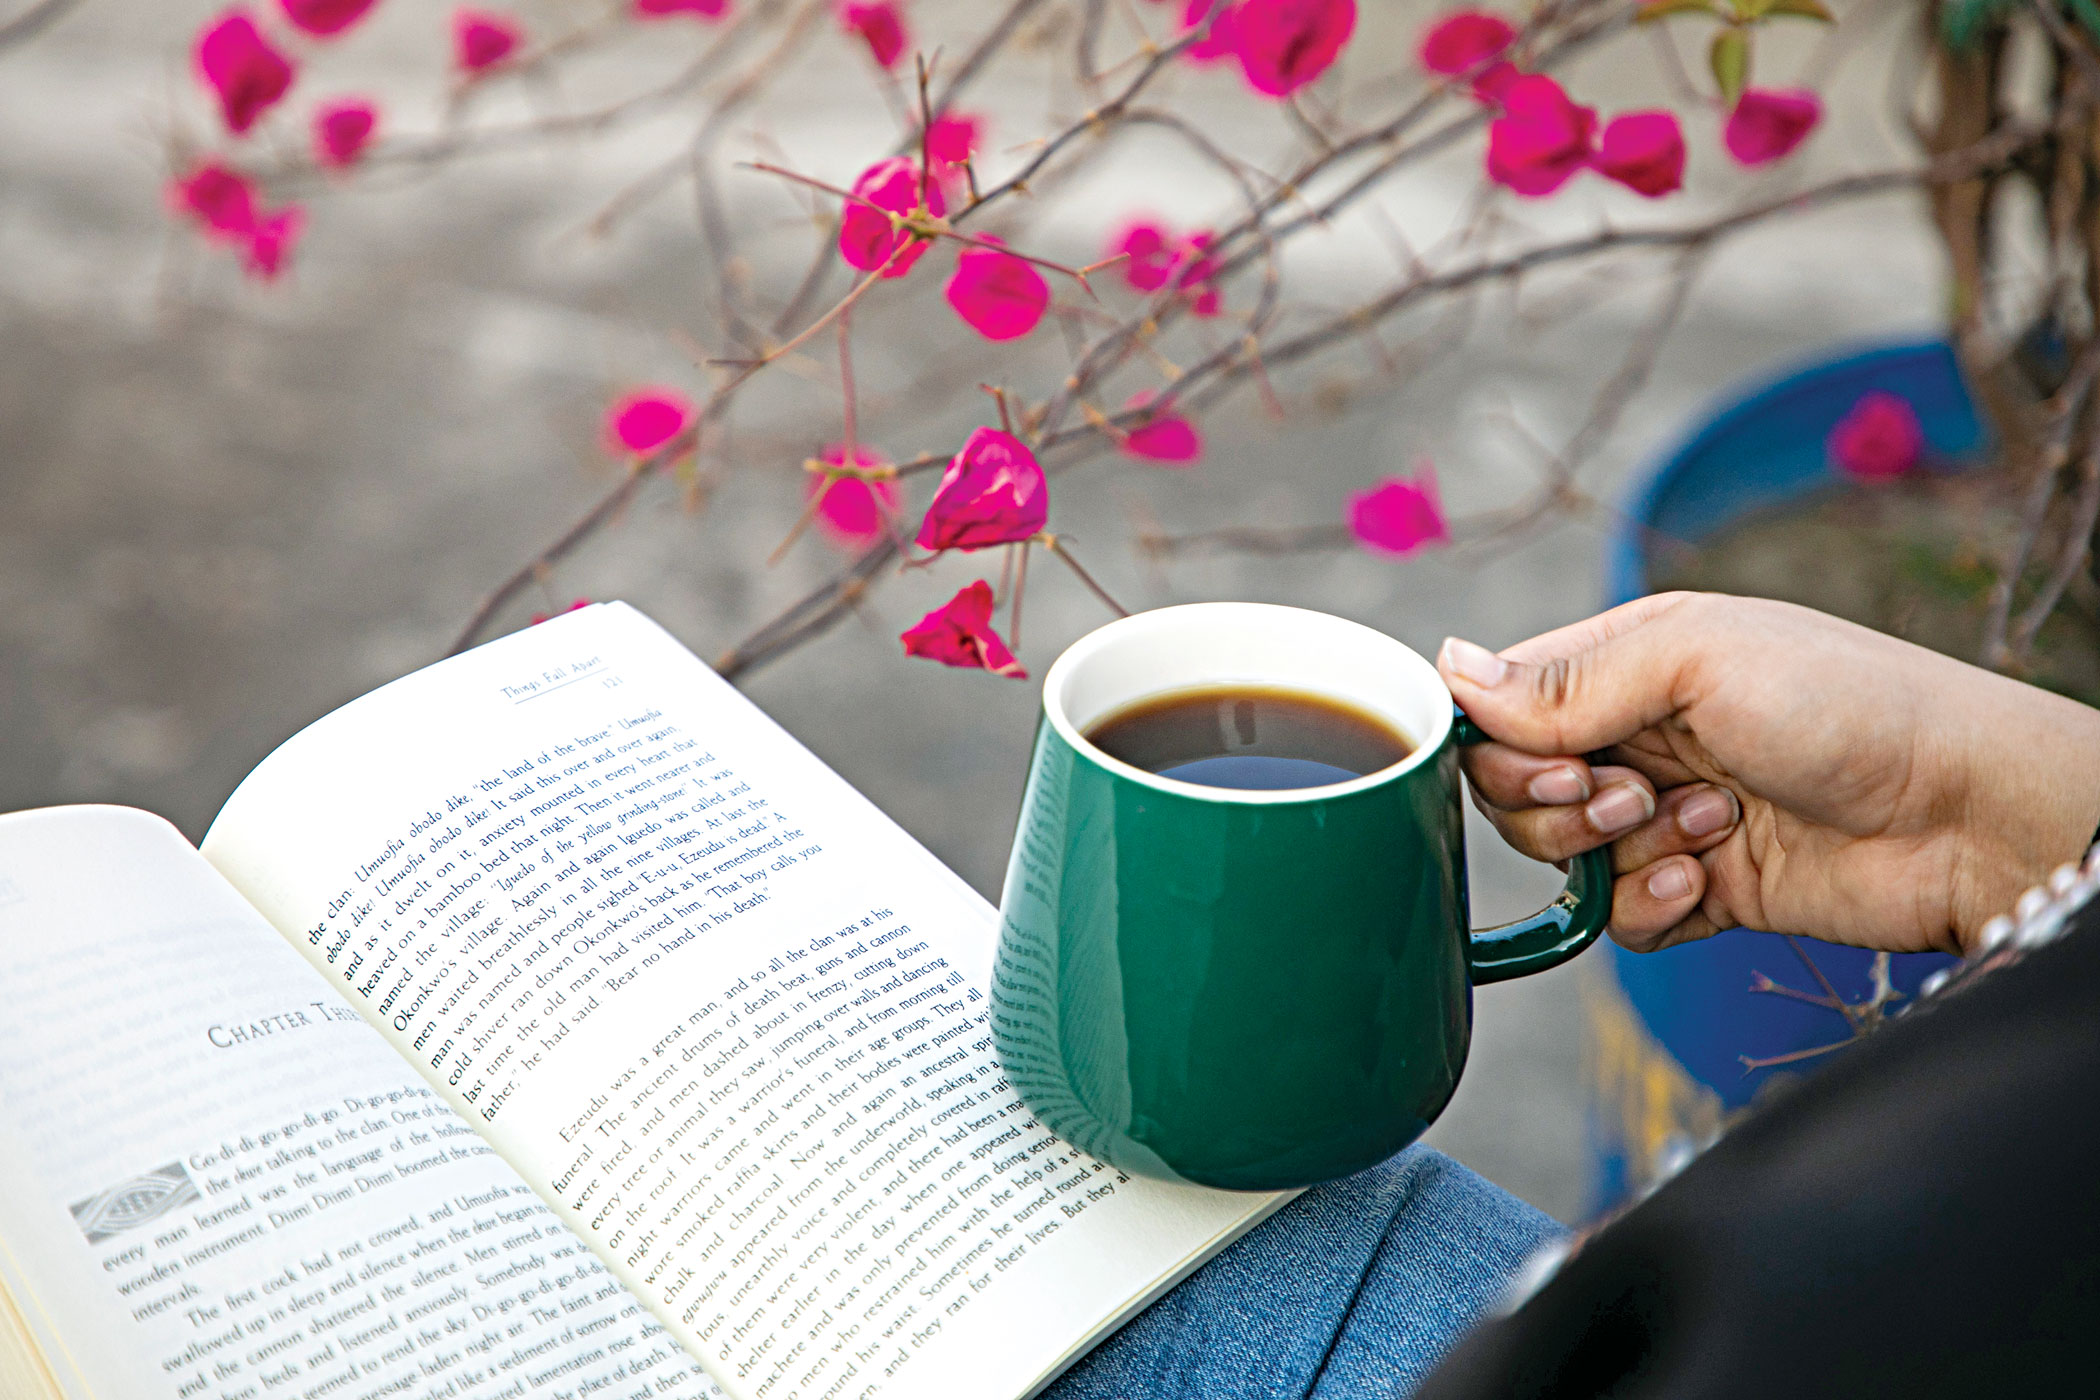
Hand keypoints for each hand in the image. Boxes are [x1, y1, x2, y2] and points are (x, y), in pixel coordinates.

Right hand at [1438, 593, 2099, 955]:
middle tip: (1628, 796)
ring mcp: (1664, 815)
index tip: (1549, 763)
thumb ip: (1567, 680)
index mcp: (1625, 661)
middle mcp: (1636, 735)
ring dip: (1617, 852)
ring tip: (1702, 828)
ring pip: (1559, 858)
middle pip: (1514, 790)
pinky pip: (1617, 917)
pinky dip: (1650, 907)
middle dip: (1556, 806)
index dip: (1497, 747)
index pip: (1500, 704)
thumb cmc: (1848, 705)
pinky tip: (1712, 880)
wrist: (1964, 815)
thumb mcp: (1695, 660)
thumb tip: (1448, 670)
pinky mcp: (1699, 890)